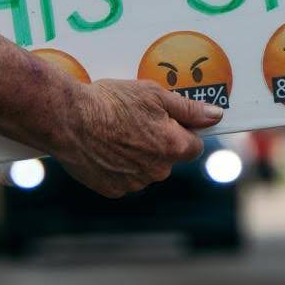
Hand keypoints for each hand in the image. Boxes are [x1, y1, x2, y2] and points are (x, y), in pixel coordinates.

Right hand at [54, 78, 222, 197]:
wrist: (68, 120)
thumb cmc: (110, 102)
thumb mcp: (153, 94)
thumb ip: (188, 108)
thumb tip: (216, 115)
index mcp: (173, 147)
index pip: (194, 145)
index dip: (183, 129)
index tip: (166, 119)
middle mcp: (158, 171)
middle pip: (168, 157)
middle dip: (158, 142)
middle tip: (135, 119)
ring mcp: (135, 183)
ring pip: (146, 168)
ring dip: (138, 154)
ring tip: (115, 131)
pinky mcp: (113, 190)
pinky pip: (124, 178)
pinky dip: (118, 166)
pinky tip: (104, 146)